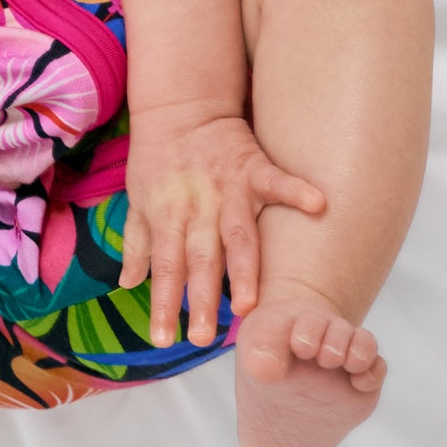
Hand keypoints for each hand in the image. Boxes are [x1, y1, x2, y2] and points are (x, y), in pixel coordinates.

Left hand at [116, 109, 324, 346]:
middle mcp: (197, 207)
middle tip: (205, 338)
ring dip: (243, 269)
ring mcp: (227, 189)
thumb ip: (138, 243)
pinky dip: (296, 190)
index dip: (164, 303)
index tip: (164, 339)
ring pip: (237, 234)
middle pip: (200, 259)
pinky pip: (277, 180)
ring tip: (249, 304)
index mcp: (168, 217)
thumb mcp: (138, 199)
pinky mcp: (252, 167)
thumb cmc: (157, 158)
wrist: (177, 107)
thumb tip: (128, 284)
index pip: (165, 268)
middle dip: (203, 299)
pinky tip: (318, 204)